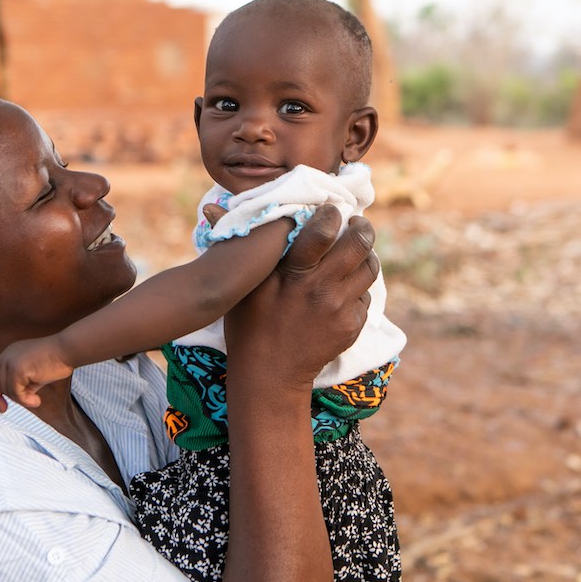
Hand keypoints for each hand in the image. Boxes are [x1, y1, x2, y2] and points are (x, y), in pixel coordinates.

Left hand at [0, 336, 74, 411]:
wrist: (67, 350)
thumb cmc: (57, 361)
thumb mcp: (36, 373)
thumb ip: (23, 383)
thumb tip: (14, 398)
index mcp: (11, 352)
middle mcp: (7, 355)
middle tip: (2, 410)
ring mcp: (10, 361)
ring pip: (6, 390)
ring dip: (20, 399)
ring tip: (36, 401)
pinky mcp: (17, 369)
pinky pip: (15, 393)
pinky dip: (25, 401)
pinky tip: (37, 401)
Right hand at [224, 204, 376, 390]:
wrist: (269, 376)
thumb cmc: (248, 326)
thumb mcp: (241, 286)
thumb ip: (239, 244)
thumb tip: (211, 205)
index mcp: (294, 274)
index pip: (322, 230)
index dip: (331, 214)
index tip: (330, 209)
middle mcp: (321, 289)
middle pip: (358, 245)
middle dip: (362, 228)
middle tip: (357, 223)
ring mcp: (340, 309)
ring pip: (369, 269)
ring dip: (366, 254)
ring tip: (357, 250)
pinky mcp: (351, 326)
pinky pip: (366, 296)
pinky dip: (359, 286)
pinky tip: (346, 285)